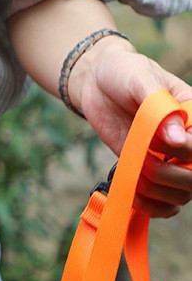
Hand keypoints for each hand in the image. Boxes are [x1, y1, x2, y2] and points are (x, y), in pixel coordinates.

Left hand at [69, 36, 191, 217]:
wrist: (97, 83)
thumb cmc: (124, 74)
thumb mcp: (140, 79)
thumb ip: (157, 104)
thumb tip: (177, 137)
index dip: (189, 151)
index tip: (166, 141)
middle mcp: (188, 142)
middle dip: (170, 175)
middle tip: (144, 160)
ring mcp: (169, 159)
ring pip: (182, 195)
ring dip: (157, 192)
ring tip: (135, 174)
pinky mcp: (148, 171)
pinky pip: (163, 204)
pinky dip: (151, 207)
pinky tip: (134, 195)